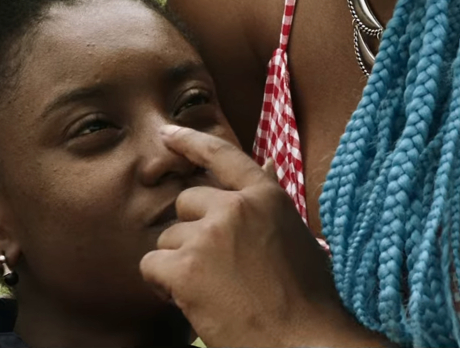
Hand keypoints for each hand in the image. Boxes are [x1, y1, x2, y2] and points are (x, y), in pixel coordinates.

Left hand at [140, 127, 387, 347]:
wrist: (305, 341)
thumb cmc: (309, 298)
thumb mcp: (297, 235)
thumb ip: (270, 202)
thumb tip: (269, 164)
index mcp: (266, 197)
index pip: (221, 155)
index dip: (189, 142)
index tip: (166, 133)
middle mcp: (235, 208)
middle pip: (186, 203)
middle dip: (192, 233)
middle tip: (215, 269)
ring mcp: (209, 236)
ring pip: (168, 239)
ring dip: (179, 264)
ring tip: (212, 291)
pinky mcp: (186, 269)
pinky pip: (151, 266)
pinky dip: (162, 286)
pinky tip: (189, 301)